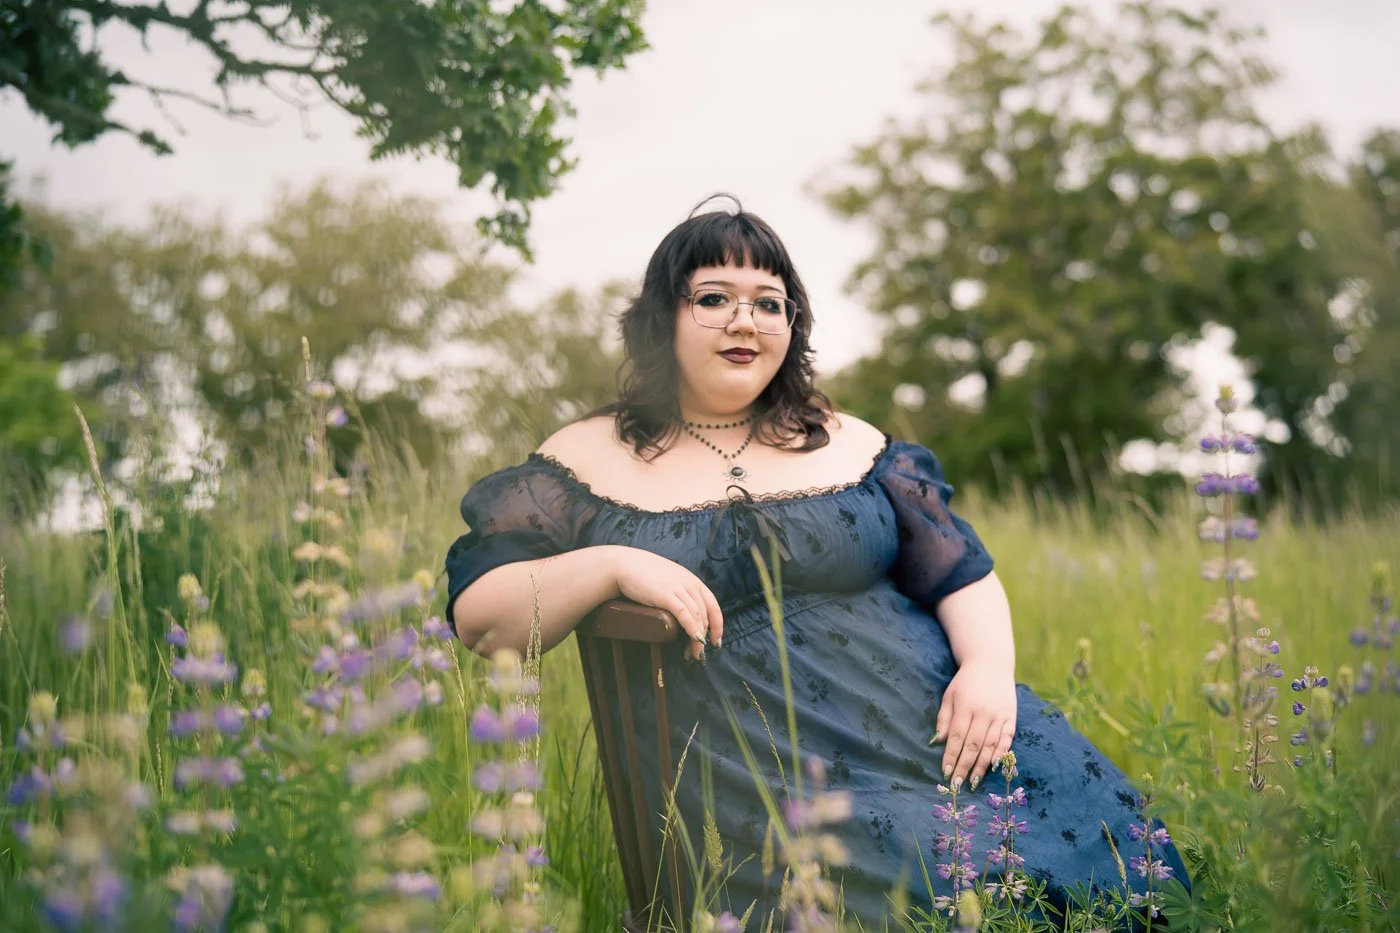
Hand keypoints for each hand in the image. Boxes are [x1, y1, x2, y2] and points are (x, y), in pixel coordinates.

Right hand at [612, 548, 723, 661]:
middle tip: (699, 654)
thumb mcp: (670, 579)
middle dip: (705, 638)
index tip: (716, 641)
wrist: (625, 565)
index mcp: (693, 581)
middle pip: (705, 616)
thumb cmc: (645, 573)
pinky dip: (692, 628)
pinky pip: (685, 615)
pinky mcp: (666, 595)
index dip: (718, 626)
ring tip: (693, 654)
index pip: (713, 606)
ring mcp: (679, 589)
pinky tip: (694, 639)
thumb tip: (687, 612)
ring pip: (697, 618)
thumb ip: (681, 592)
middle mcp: (690, 584)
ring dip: (697, 639)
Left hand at [931, 662, 1016, 789]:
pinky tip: (994, 767)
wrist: (991, 663)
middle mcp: (984, 712)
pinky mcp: (1011, 717)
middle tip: (958, 785)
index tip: (946, 773)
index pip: (957, 737)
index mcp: (966, 706)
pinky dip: (1001, 754)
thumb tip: (938, 741)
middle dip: (965, 766)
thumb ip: (944, 718)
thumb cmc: (965, 681)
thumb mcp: (950, 695)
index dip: (951, 756)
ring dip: (981, 765)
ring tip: (974, 781)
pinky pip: (1007, 739)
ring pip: (990, 745)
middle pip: (973, 745)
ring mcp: (999, 715)